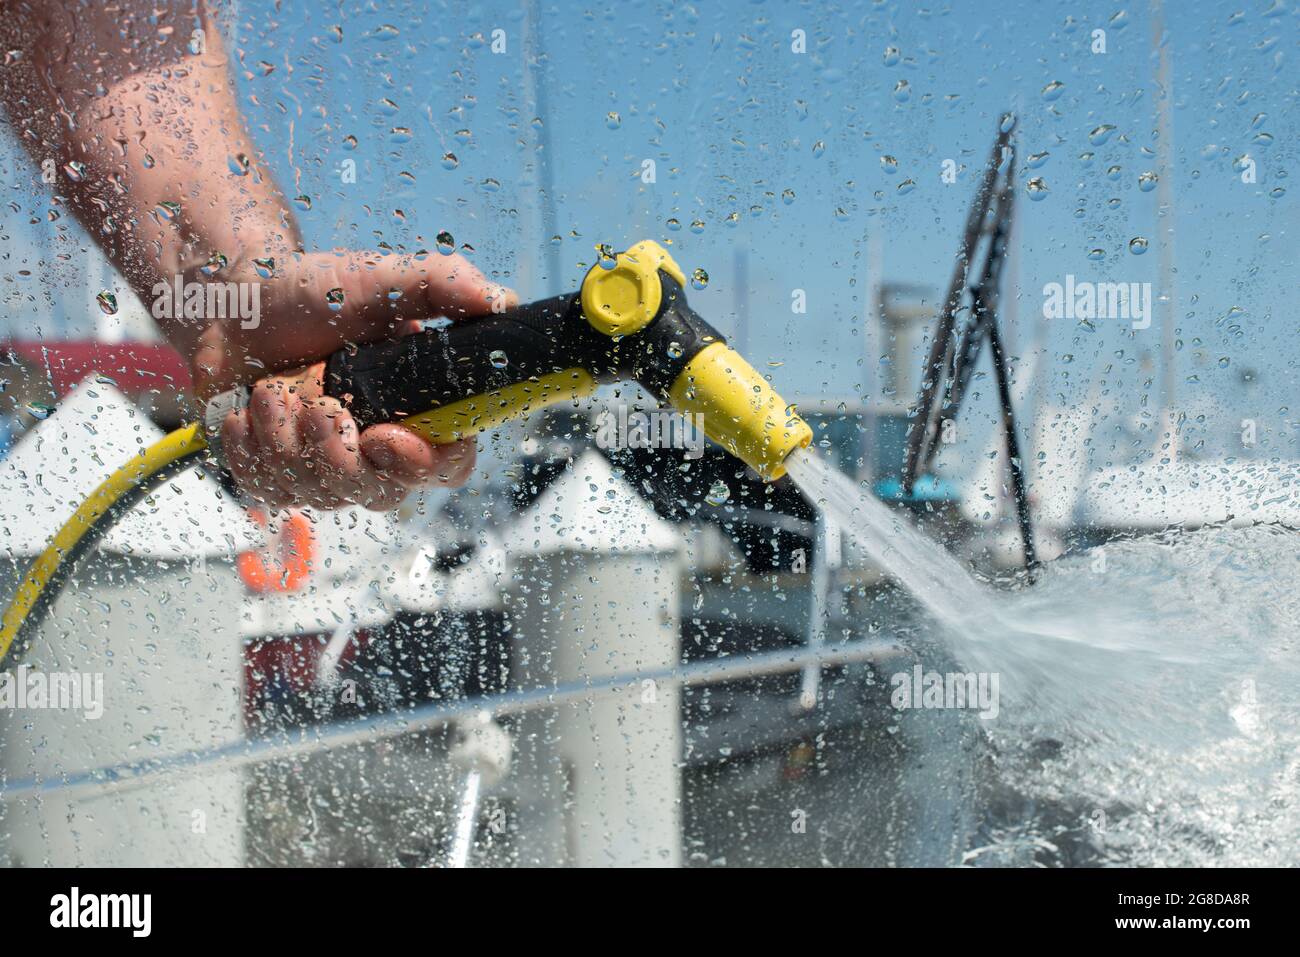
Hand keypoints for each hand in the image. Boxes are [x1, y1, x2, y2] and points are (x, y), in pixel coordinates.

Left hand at [192, 250, 514, 510]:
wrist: (239, 302)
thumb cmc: (318, 292)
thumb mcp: (383, 279)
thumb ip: (443, 285)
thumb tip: (500, 300)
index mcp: (419, 413)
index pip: (447, 467)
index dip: (423, 466)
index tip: (385, 436)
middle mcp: (378, 451)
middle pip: (382, 493)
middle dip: (338, 456)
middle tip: (316, 406)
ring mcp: (328, 470)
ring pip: (319, 494)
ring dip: (285, 438)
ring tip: (272, 387)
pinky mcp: (279, 477)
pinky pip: (270, 489)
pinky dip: (249, 448)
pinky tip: (246, 412)